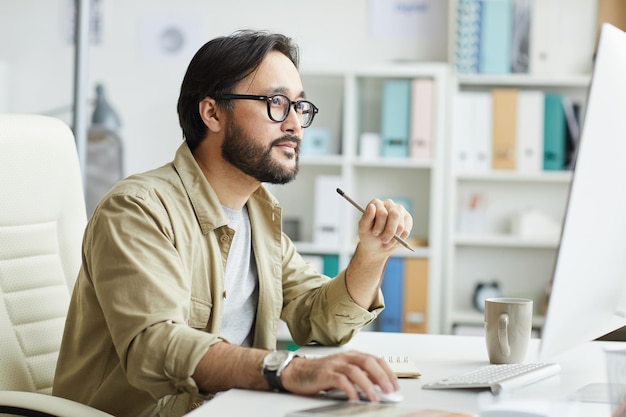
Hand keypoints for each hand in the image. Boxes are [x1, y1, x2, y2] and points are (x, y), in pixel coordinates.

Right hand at [279, 350, 398, 401]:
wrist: (296, 372)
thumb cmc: (321, 373)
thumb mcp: (344, 372)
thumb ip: (360, 375)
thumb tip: (379, 385)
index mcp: (352, 356)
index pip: (375, 360)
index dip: (387, 372)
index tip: (395, 385)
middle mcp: (345, 357)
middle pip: (368, 362)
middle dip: (382, 377)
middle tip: (390, 390)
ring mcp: (334, 364)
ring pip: (356, 371)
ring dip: (368, 385)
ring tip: (375, 398)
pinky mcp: (325, 374)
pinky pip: (340, 380)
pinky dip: (350, 389)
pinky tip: (355, 398)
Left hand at [357, 198, 411, 254]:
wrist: (376, 246)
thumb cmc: (368, 235)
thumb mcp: (363, 229)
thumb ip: (366, 217)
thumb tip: (372, 206)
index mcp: (377, 203)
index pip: (383, 212)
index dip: (380, 225)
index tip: (375, 233)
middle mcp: (389, 204)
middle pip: (395, 216)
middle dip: (389, 232)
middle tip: (384, 241)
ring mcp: (399, 210)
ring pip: (401, 225)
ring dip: (394, 238)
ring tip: (386, 243)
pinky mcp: (407, 219)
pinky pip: (406, 230)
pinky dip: (400, 240)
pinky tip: (393, 241)